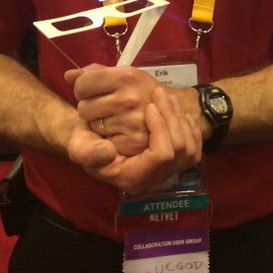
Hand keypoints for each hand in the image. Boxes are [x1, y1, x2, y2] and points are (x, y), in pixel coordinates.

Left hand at [65, 64, 158, 156]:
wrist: (169, 111)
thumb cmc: (141, 90)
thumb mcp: (122, 74)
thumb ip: (93, 73)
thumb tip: (67, 75)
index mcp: (126, 76)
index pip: (82, 84)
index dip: (83, 88)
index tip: (92, 90)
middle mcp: (128, 98)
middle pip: (83, 107)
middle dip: (90, 107)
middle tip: (105, 106)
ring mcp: (131, 121)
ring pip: (92, 125)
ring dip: (98, 123)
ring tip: (114, 117)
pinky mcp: (132, 141)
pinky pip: (103, 140)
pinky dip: (107, 137)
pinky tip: (119, 130)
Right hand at [67, 86, 201, 194]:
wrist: (93, 141)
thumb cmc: (85, 143)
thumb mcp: (78, 145)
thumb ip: (87, 152)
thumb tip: (108, 152)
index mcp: (133, 178)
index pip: (161, 156)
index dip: (160, 128)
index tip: (149, 107)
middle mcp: (153, 179)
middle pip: (181, 150)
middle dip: (172, 118)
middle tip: (159, 93)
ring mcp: (166, 171)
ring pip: (190, 147)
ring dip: (180, 118)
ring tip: (166, 97)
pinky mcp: (173, 161)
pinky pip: (194, 146)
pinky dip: (188, 126)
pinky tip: (176, 110)